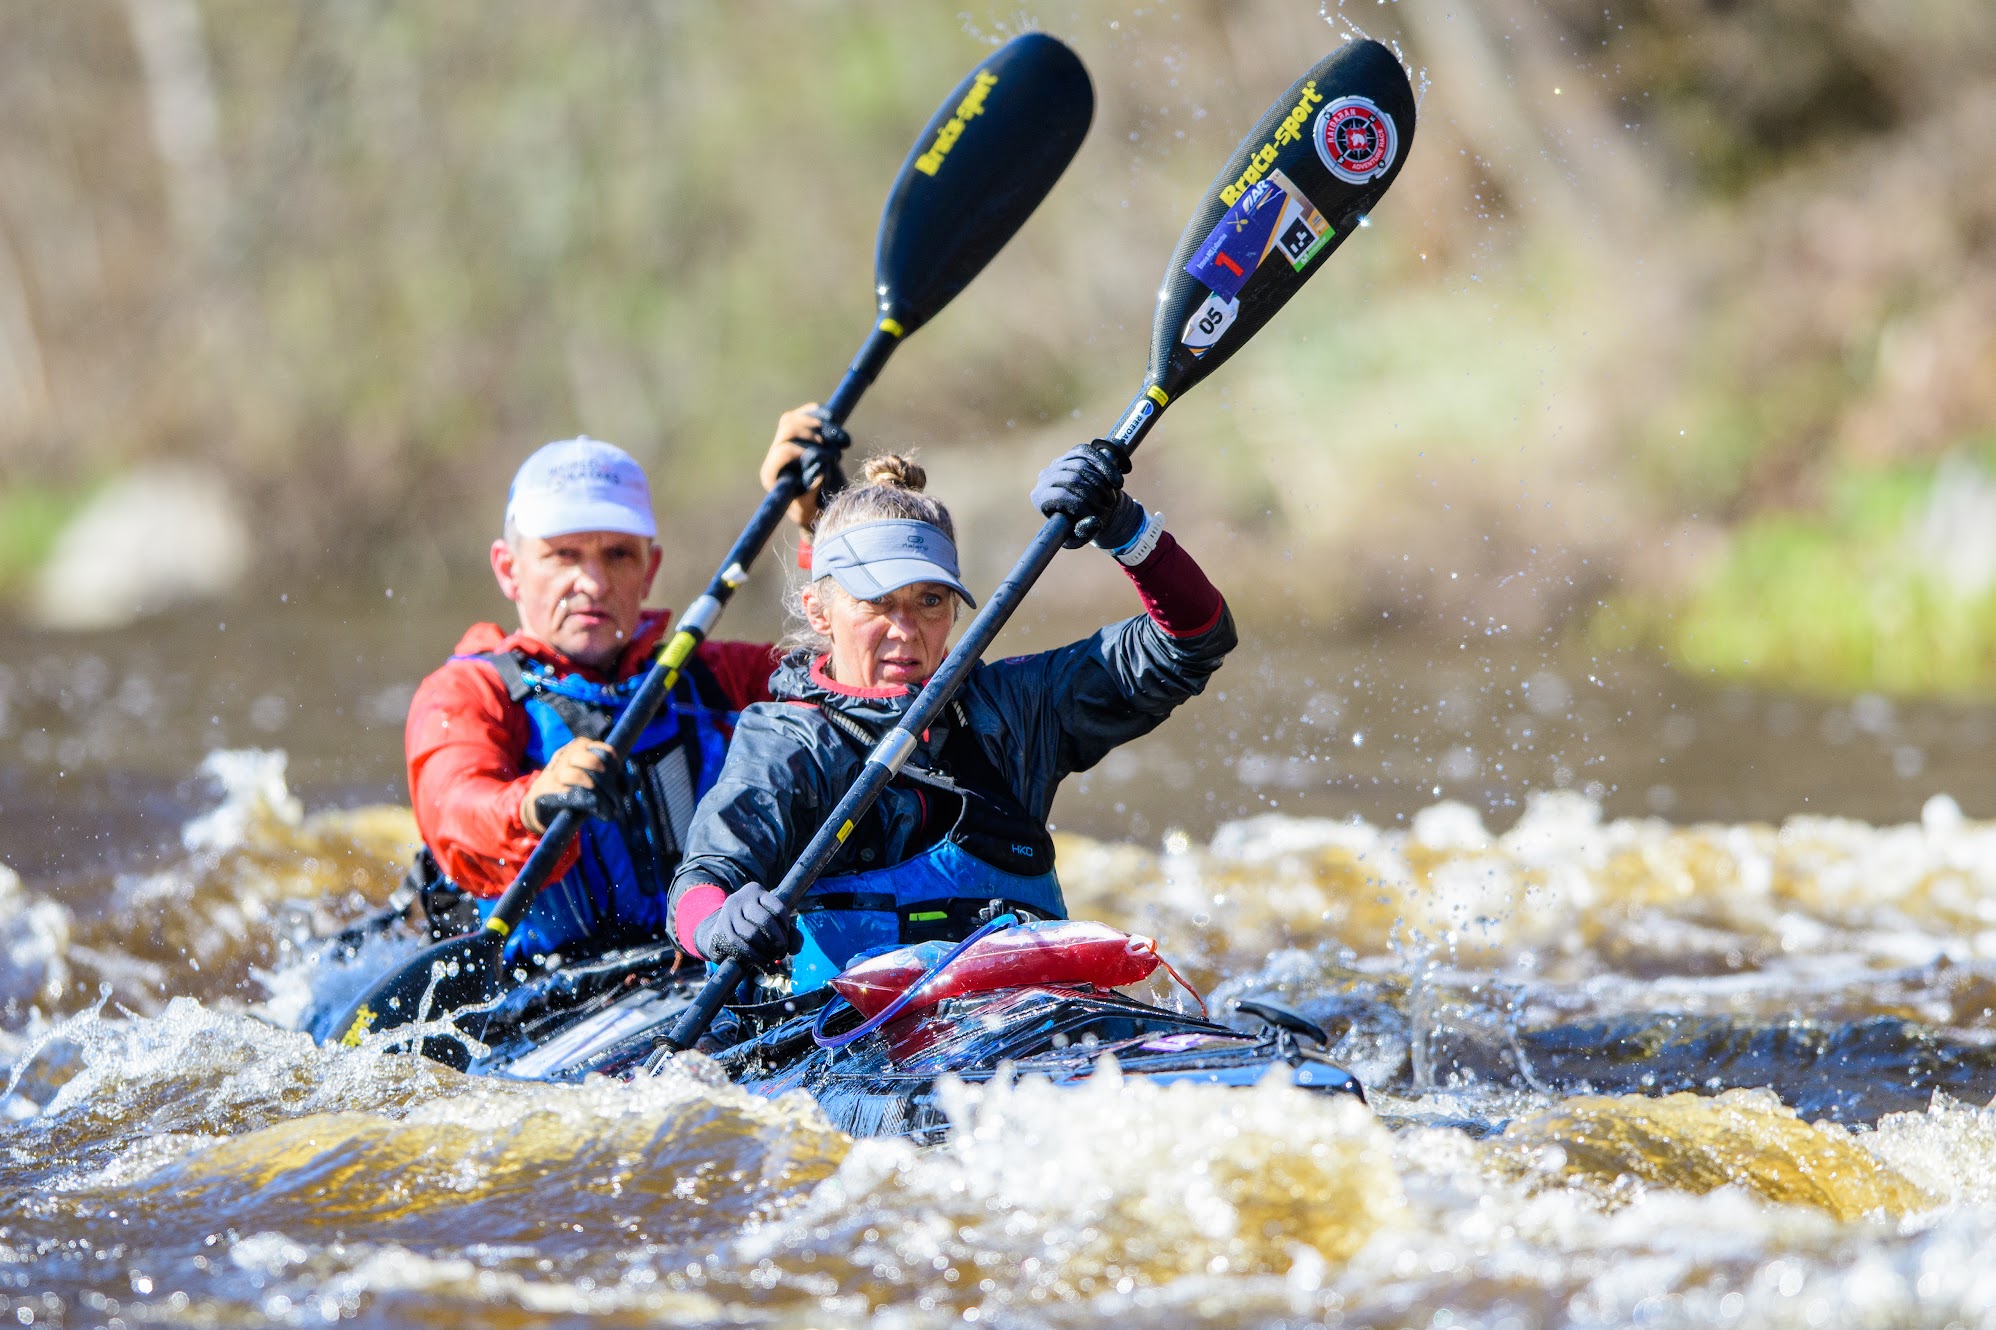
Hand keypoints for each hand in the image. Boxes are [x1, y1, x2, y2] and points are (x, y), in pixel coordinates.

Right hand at [520, 736, 616, 833]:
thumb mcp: (597, 782)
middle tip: (617, 802)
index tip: (618, 783)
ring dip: (598, 795)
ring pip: (578, 776)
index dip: (616, 768)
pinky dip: (584, 801)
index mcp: (580, 747)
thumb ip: (615, 781)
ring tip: (608, 810)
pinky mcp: (545, 791)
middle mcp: (565, 755)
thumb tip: (632, 785)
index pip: (604, 752)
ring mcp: (553, 772)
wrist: (542, 805)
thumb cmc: (576, 791)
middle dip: (608, 783)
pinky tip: (595, 808)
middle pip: (593, 762)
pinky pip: (566, 794)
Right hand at [693, 884, 799, 970]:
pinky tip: (765, 965)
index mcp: (756, 891)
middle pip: (765, 920)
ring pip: (752, 934)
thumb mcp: (773, 924)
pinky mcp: (720, 930)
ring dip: (766, 951)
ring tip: (773, 959)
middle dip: (778, 940)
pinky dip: (756, 958)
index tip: (787, 937)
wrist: (721, 932)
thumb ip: (790, 934)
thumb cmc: (754, 927)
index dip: (786, 926)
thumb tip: (795, 949)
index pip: (778, 908)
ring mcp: (728, 914)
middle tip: (782, 951)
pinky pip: (740, 946)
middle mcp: (740, 900)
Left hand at [760, 404, 843, 532]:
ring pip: (795, 419)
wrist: (822, 505)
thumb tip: (818, 470)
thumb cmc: (813, 512)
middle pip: (787, 428)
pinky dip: (820, 414)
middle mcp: (775, 455)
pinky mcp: (799, 434)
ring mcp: (786, 442)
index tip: (826, 459)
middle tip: (833, 450)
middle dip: (813, 434)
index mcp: (772, 473)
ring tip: (843, 441)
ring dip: (822, 424)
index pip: (783, 451)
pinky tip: (833, 419)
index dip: (805, 450)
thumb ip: (811, 492)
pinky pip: (804, 414)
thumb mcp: (812, 509)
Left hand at [1030, 442, 1143, 549]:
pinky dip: (1105, 466)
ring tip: (1110, 499)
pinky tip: (1116, 481)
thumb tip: (1093, 521)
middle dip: (1093, 494)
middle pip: (1072, 479)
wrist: (1088, 507)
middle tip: (1106, 508)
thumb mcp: (1079, 536)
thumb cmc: (1079, 525)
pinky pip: (1090, 454)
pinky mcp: (1074, 452)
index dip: (1080, 505)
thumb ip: (1083, 533)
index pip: (1059, 495)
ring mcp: (1059, 461)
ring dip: (1101, 484)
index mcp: (1040, 497)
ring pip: (1082, 466)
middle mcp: (1045, 476)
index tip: (1097, 516)